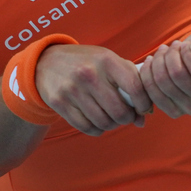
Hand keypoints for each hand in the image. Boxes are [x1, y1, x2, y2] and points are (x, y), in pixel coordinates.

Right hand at [35, 45, 152, 135]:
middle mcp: (90, 74)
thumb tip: (144, 118)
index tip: (144, 109)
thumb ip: (131, 82)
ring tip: (112, 118)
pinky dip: (96, 129)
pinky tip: (97, 121)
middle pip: (119, 111)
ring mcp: (73, 89)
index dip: (144, 103)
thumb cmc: (87, 62)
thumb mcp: (109, 60)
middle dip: (128, 118)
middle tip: (126, 116)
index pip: (135, 87)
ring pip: (104, 122)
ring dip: (112, 125)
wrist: (47, 62)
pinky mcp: (60, 103)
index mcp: (107, 60)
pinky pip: (86, 127)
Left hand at [140, 19, 190, 117]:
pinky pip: (153, 95)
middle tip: (174, 45)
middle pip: (178, 77)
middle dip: (171, 55)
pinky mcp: (175, 112)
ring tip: (164, 50)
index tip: (187, 45)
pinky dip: (148, 75)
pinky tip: (151, 62)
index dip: (187, 53)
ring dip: (158, 62)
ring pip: (164, 84)